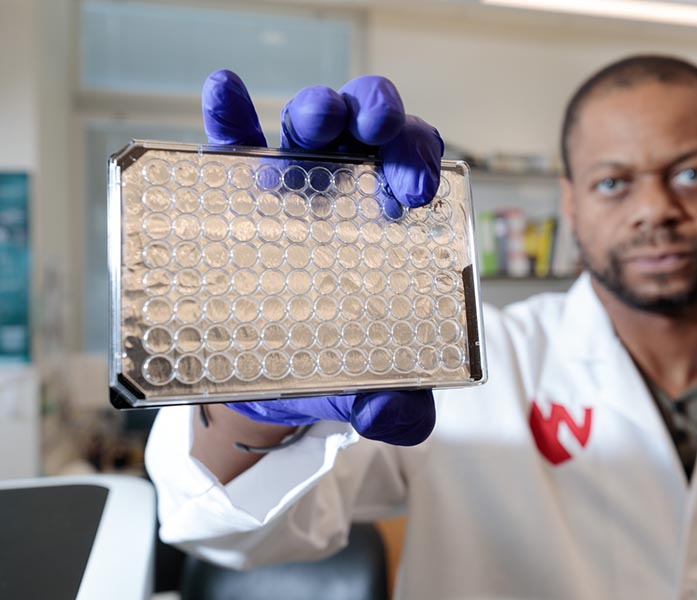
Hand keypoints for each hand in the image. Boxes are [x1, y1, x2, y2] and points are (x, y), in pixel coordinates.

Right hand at [201, 69, 439, 445]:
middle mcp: (346, 191)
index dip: (419, 161)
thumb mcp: (365, 389)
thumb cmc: (329, 369)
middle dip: (384, 119)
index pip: (415, 167)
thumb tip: (404, 418)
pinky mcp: (237, 190)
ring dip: (318, 107)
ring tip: (317, 121)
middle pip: (372, 131)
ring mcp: (293, 184)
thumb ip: (398, 405)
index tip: (414, 190)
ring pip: (311, 123)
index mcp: (389, 223)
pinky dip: (230, 115)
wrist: (271, 383)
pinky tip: (225, 93)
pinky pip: (234, 144)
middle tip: (380, 140)